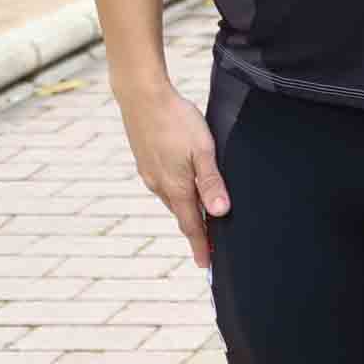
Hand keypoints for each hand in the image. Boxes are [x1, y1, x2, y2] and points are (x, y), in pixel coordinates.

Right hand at [119, 84, 231, 267]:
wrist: (141, 96)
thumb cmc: (177, 120)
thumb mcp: (203, 151)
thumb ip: (212, 183)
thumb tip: (221, 214)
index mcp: (176, 187)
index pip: (192, 226)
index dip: (201, 245)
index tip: (208, 266)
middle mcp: (159, 186)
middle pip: (183, 215)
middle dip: (196, 232)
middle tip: (208, 247)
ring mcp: (149, 174)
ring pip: (173, 200)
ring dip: (187, 212)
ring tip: (201, 221)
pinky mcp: (145, 162)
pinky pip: (164, 186)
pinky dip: (177, 195)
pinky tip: (183, 189)